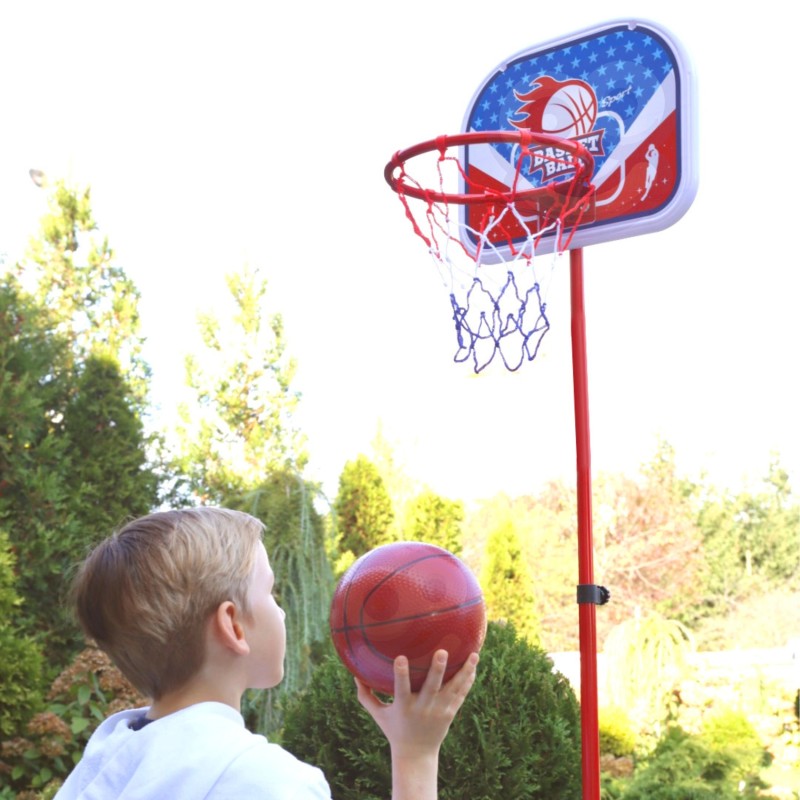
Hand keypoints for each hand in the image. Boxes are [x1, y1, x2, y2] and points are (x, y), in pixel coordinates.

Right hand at [356, 649, 478, 759]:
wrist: (416, 754)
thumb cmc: (394, 729)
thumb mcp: (378, 715)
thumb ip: (366, 696)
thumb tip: (354, 674)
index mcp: (404, 707)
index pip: (401, 688)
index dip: (401, 674)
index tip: (400, 657)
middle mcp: (423, 708)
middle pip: (432, 687)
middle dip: (437, 670)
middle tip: (442, 651)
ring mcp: (439, 711)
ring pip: (453, 689)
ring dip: (464, 671)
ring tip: (474, 654)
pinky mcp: (450, 713)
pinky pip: (461, 694)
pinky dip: (468, 680)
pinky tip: (474, 664)